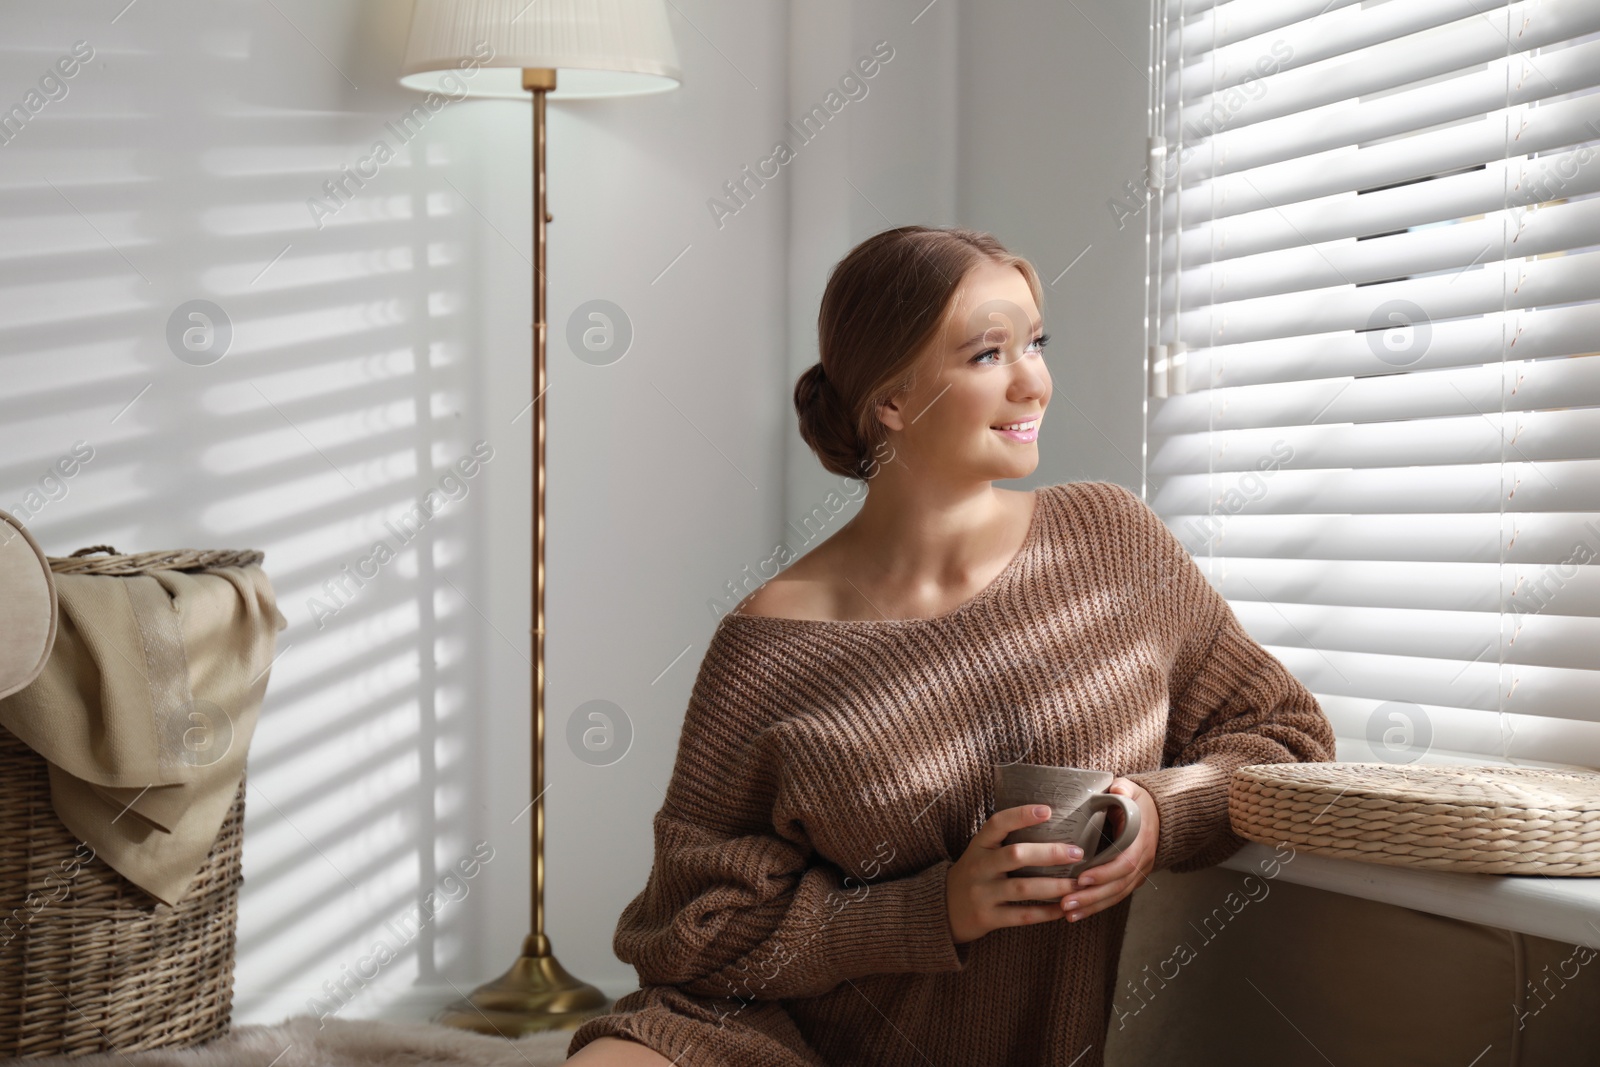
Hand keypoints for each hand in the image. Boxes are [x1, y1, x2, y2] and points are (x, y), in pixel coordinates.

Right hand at [946, 804, 1084, 944]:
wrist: (943, 909)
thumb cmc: (973, 874)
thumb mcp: (980, 852)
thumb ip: (1006, 841)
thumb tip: (1051, 823)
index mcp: (979, 845)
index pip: (997, 824)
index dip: (1021, 815)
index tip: (1048, 810)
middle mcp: (979, 867)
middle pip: (1015, 855)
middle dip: (1049, 853)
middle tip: (1078, 853)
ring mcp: (982, 894)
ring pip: (1022, 889)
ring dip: (1054, 886)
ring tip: (1078, 883)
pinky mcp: (987, 918)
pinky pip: (1022, 916)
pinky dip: (1046, 913)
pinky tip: (1064, 909)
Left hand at [1058, 777, 1158, 922]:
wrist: (1159, 816)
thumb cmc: (1138, 803)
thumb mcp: (1133, 790)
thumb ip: (1125, 789)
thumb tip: (1117, 787)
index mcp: (1140, 841)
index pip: (1125, 862)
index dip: (1104, 872)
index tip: (1082, 878)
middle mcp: (1142, 861)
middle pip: (1117, 885)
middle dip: (1092, 896)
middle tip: (1066, 902)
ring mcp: (1138, 873)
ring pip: (1115, 895)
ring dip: (1091, 906)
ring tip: (1066, 912)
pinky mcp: (1130, 880)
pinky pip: (1114, 897)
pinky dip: (1096, 907)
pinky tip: (1075, 914)